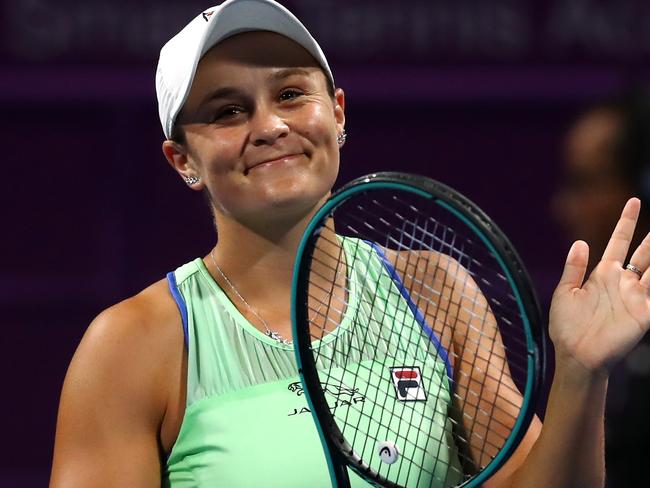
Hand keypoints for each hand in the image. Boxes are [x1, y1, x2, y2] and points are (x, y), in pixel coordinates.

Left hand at [549, 198, 649, 374]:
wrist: (575, 354)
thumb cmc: (566, 327)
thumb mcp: (564, 292)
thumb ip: (574, 267)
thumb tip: (581, 241)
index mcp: (603, 274)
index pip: (619, 242)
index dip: (626, 222)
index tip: (633, 201)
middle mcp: (623, 282)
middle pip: (645, 252)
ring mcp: (636, 296)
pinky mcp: (644, 313)